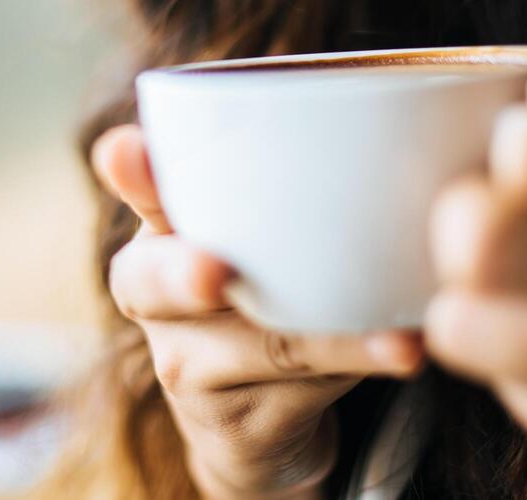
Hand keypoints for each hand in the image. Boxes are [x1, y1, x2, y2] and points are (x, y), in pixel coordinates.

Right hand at [92, 124, 424, 499]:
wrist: (257, 419)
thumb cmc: (269, 285)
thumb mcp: (265, 224)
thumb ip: (288, 168)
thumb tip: (400, 103)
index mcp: (159, 225)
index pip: (140, 188)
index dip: (131, 171)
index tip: (124, 149)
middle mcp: (152, 293)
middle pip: (155, 281)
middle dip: (182, 273)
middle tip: (211, 270)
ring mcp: (185, 365)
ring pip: (258, 340)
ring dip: (331, 335)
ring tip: (394, 334)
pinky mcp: (232, 422)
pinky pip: (301, 387)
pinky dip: (357, 364)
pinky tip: (402, 350)